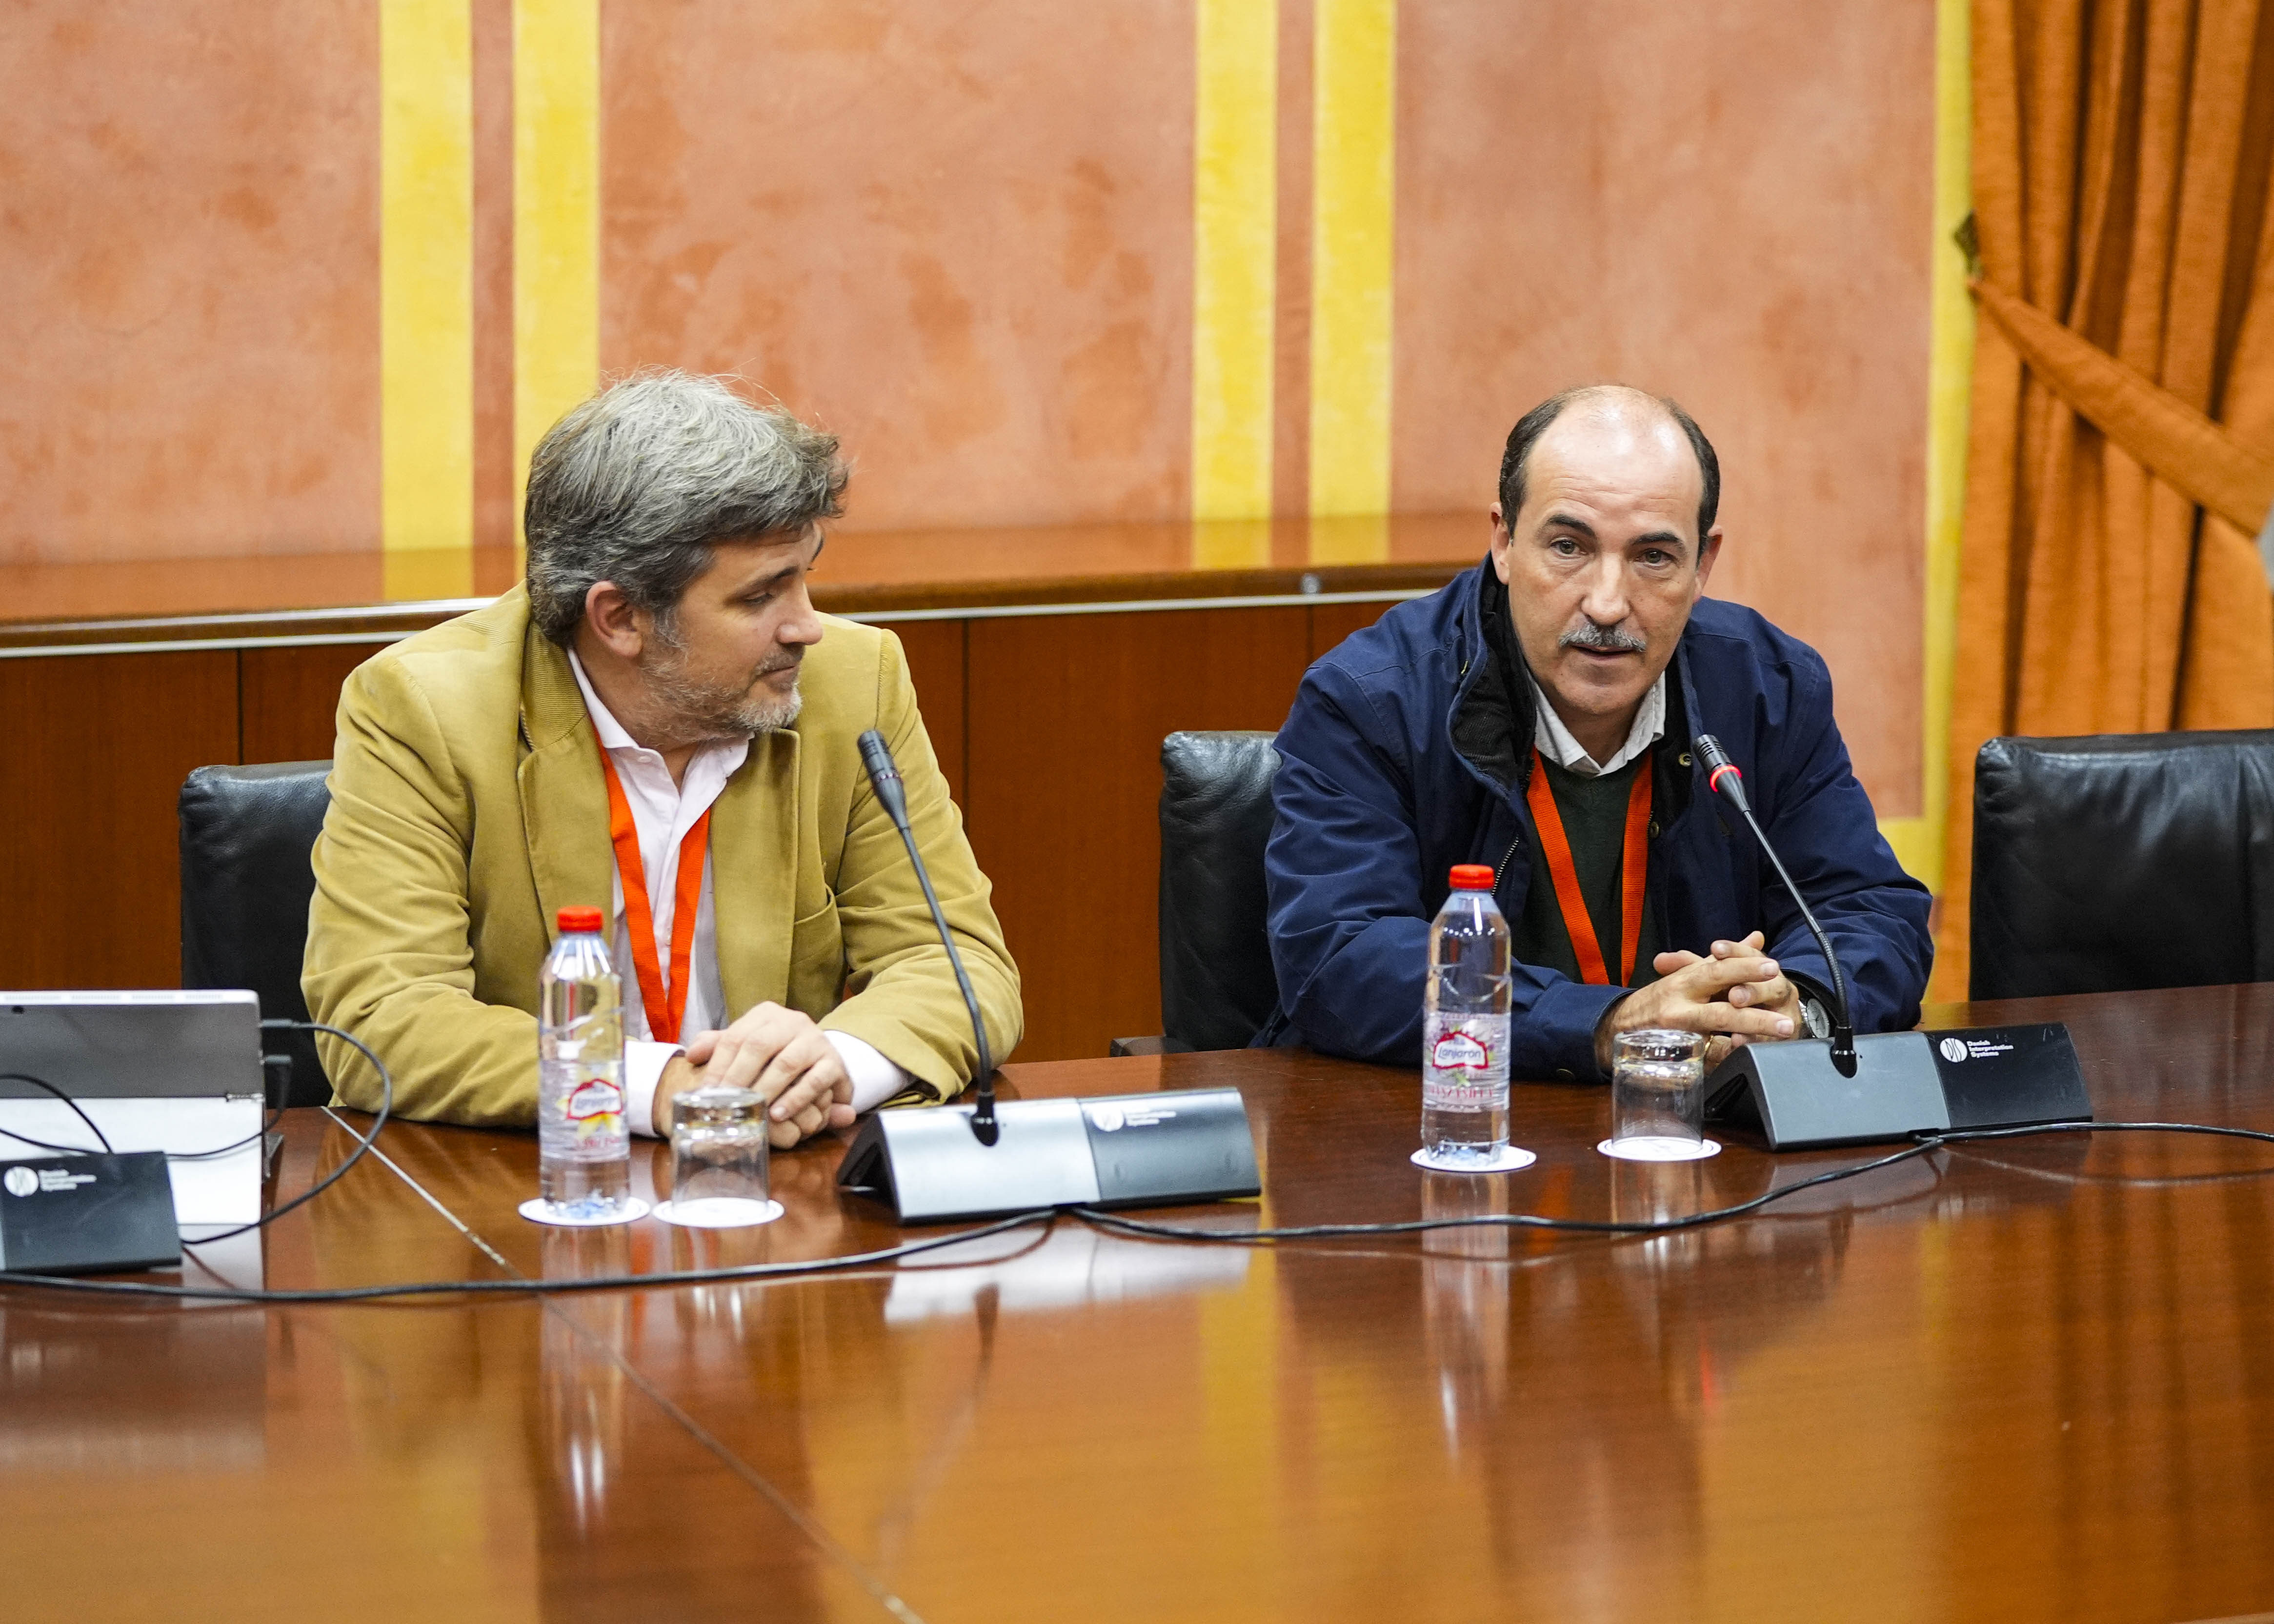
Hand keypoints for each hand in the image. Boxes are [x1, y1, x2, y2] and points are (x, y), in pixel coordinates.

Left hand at [656, 1003, 856, 1146]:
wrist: (823, 1061)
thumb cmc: (776, 1056)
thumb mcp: (746, 1047)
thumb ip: (717, 1047)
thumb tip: (690, 1055)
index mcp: (766, 1015)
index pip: (735, 1036)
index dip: (718, 1065)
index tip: (706, 1091)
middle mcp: (792, 1021)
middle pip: (759, 1045)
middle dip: (739, 1077)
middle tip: (725, 1104)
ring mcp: (815, 1040)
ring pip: (787, 1062)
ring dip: (767, 1089)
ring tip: (752, 1111)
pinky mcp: (834, 1062)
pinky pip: (816, 1080)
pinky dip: (796, 1099)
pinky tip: (779, 1114)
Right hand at [1596, 933, 1799, 1072]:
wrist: (1619, 1027)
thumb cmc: (1662, 999)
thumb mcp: (1689, 973)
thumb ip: (1725, 960)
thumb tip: (1756, 938)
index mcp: (1683, 983)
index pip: (1715, 972)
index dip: (1743, 969)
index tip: (1772, 967)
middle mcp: (1679, 1010)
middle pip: (1719, 1011)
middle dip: (1754, 1015)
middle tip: (1785, 1019)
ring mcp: (1679, 1036)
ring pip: (1716, 1040)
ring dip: (1749, 1036)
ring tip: (1779, 1035)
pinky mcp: (1679, 1058)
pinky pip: (1708, 1060)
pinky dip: (1729, 1056)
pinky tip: (1749, 1054)